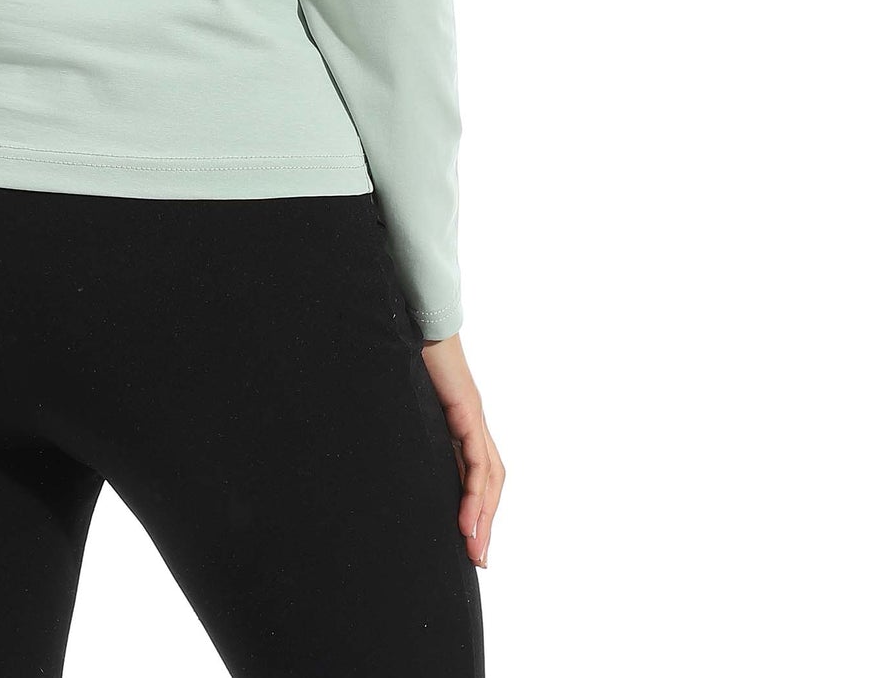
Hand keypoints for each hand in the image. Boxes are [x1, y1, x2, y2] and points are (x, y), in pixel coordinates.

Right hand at [421, 333, 502, 567]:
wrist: (414, 314)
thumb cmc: (404, 349)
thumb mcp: (404, 399)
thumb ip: (404, 421)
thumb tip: (383, 440)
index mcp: (458, 420)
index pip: (476, 472)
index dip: (477, 507)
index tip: (469, 542)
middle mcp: (471, 421)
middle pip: (491, 482)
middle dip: (485, 522)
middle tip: (478, 559)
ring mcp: (472, 416)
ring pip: (490, 477)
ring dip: (483, 517)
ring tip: (474, 548)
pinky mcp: (467, 411)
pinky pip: (477, 461)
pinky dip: (475, 493)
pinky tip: (468, 517)